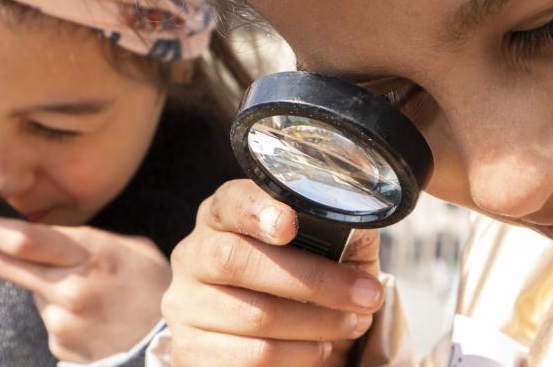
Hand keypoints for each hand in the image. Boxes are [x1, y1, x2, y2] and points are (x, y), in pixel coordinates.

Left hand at [0, 210, 170, 362]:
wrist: (172, 342)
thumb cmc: (154, 288)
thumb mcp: (130, 249)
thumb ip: (86, 241)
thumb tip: (45, 238)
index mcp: (93, 254)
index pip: (25, 238)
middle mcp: (73, 288)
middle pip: (9, 263)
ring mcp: (65, 321)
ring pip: (34, 293)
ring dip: (45, 288)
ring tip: (88, 295)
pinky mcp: (63, 346)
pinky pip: (50, 322)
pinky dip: (62, 316)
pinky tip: (91, 318)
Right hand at [161, 179, 383, 366]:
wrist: (263, 334)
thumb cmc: (296, 278)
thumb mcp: (317, 245)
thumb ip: (334, 228)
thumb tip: (362, 218)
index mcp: (221, 216)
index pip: (230, 202)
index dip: (257, 210)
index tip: (290, 224)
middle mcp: (193, 255)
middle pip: (236, 260)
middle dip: (312, 280)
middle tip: (365, 294)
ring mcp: (187, 305)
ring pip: (253, 316)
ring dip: (317, 324)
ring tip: (352, 323)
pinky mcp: (191, 350)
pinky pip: (252, 357)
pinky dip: (298, 356)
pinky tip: (319, 348)